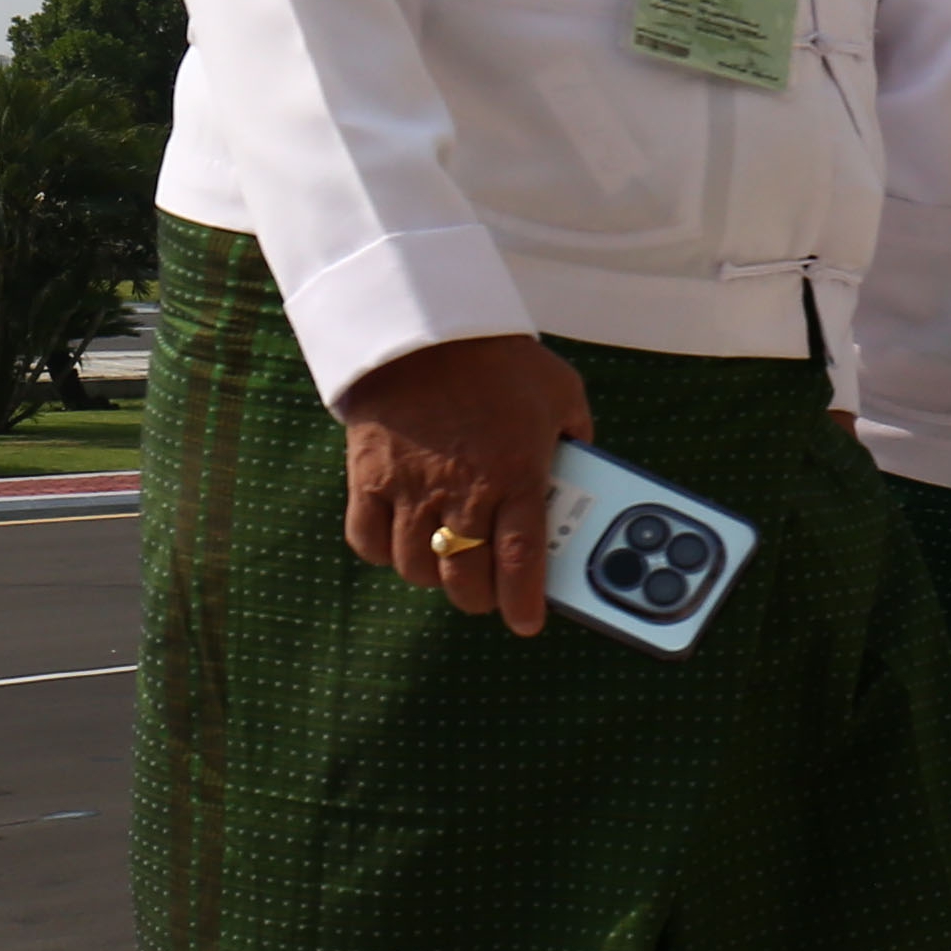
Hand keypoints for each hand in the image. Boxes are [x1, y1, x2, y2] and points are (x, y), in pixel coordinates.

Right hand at [336, 332, 594, 635]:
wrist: (423, 326)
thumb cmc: (499, 360)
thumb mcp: (560, 393)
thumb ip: (575, 436)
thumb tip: (584, 466)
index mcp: (516, 474)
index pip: (521, 561)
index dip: (522, 602)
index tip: (526, 623)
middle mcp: (463, 490)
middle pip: (465, 576)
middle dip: (480, 597)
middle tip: (488, 593)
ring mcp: (411, 487)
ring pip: (416, 566)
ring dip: (434, 577)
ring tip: (447, 564)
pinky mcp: (369, 476)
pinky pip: (367, 539)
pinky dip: (382, 552)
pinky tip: (400, 543)